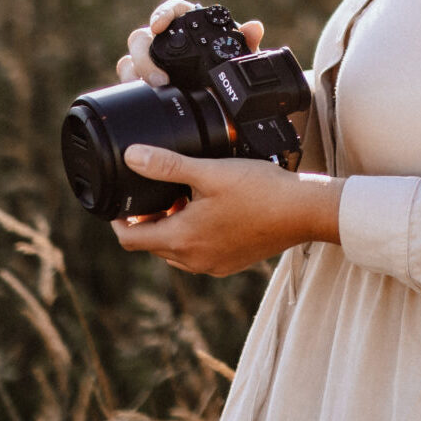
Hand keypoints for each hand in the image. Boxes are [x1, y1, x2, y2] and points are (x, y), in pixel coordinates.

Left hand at [111, 145, 341, 275]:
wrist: (303, 211)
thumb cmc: (259, 191)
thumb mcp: (209, 172)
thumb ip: (166, 165)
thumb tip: (132, 156)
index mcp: (181, 239)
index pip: (130, 240)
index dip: (118, 222)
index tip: (120, 205)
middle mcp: (193, 259)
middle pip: (152, 245)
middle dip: (148, 222)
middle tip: (158, 194)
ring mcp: (214, 265)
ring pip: (176, 251)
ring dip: (172, 230)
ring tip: (185, 200)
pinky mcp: (231, 264)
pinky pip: (199, 254)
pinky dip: (194, 237)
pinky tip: (211, 214)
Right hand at [116, 0, 265, 86]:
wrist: (224, 99)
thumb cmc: (229, 70)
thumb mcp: (240, 59)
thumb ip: (247, 42)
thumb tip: (254, 27)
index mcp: (188, 27)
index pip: (171, 11)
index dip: (162, 13)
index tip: (159, 25)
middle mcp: (165, 42)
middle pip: (142, 38)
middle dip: (145, 55)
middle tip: (159, 77)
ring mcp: (152, 62)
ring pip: (131, 59)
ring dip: (135, 72)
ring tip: (152, 89)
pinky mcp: (145, 80)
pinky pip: (130, 79)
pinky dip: (132, 86)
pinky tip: (143, 97)